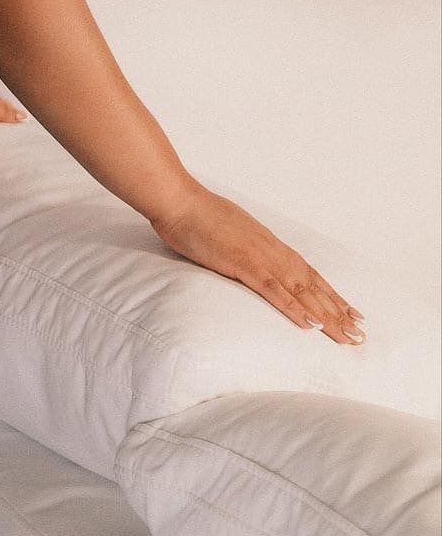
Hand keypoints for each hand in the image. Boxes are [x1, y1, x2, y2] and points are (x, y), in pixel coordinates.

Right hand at [149, 184, 365, 344]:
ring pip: (301, 290)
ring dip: (326, 315)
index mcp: (267, 242)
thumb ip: (243, 245)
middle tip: (360, 334)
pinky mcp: (242, 263)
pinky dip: (294, 308)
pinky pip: (273, 290)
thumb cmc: (194, 213)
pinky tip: (309, 325)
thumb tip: (249, 257)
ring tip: (346, 336)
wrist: (176, 198)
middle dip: (337, 311)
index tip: (350, 312)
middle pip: (311, 284)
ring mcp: (258, 256)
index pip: (307, 272)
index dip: (330, 293)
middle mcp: (271, 249)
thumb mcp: (227, 230)